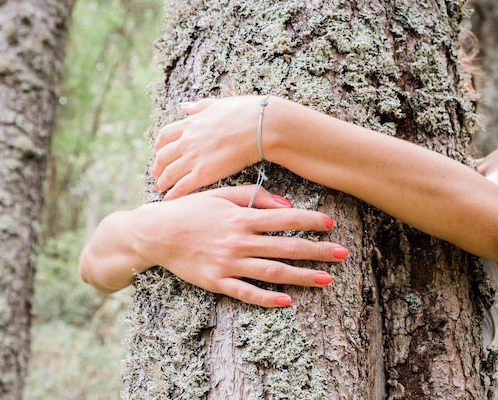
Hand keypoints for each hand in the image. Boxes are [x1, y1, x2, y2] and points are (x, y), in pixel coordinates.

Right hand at [130, 185, 347, 306]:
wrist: (156, 233)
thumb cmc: (189, 210)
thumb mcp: (219, 194)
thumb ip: (253, 196)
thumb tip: (285, 204)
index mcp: (241, 218)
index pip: (284, 219)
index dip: (309, 221)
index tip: (330, 224)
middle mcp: (238, 241)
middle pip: (285, 248)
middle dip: (316, 251)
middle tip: (341, 254)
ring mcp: (228, 264)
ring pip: (272, 272)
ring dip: (301, 276)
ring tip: (326, 280)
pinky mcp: (216, 282)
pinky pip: (245, 292)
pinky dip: (266, 298)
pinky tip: (286, 302)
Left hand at [153, 96, 265, 199]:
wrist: (261, 126)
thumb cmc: (245, 113)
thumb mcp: (217, 103)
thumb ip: (198, 107)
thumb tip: (183, 105)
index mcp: (190, 124)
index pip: (165, 136)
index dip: (159, 146)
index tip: (159, 152)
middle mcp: (187, 141)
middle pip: (163, 156)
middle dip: (157, 166)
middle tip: (157, 174)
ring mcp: (194, 158)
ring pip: (169, 173)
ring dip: (162, 182)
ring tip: (160, 188)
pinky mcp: (204, 174)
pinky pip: (182, 187)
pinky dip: (173, 195)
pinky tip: (169, 200)